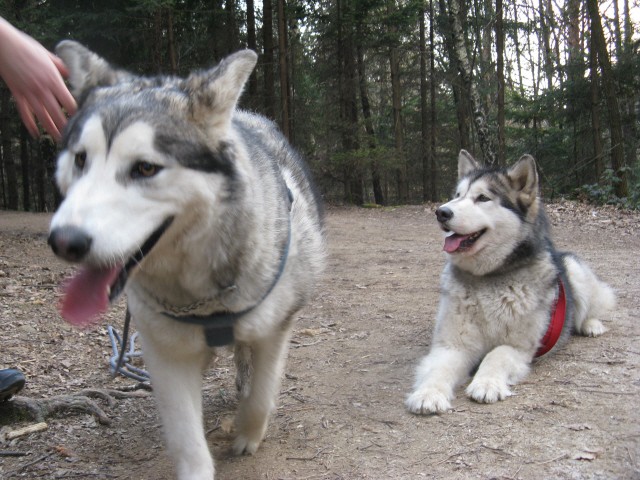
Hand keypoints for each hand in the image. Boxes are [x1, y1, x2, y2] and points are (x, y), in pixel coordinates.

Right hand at [0, 18, 76, 140]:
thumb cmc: (26, 47)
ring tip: (59, 139)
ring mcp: (29, 93)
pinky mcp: (17, 94)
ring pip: (43, 116)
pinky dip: (30, 125)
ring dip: (51, 129)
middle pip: (58, 113)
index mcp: (53, 79)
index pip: (69, 102)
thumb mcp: (48, 55)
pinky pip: (25, 113)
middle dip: (65, 126)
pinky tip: (36, 133)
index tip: (81, 118)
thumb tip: (69, 74)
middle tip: (73, 136)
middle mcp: (42, 89)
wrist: (4, 45)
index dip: (76, 112)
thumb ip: (61, 67)